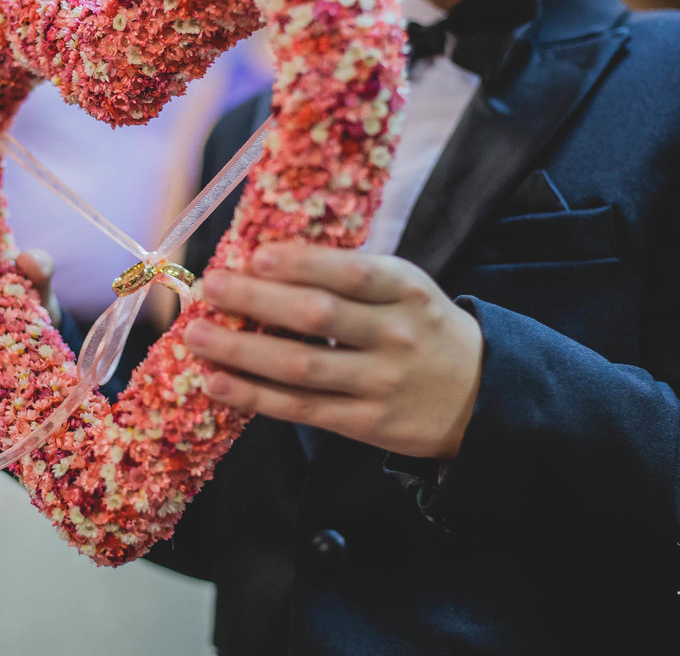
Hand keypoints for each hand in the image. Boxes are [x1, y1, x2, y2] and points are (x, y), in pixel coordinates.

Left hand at [182, 242, 483, 460]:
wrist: (482, 397)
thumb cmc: (424, 330)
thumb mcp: (406, 290)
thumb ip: (351, 277)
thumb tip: (265, 261)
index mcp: (407, 290)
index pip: (352, 272)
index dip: (302, 263)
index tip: (255, 255)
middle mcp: (396, 335)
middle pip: (318, 316)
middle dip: (256, 300)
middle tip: (209, 287)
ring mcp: (381, 383)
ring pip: (301, 366)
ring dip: (241, 350)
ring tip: (196, 337)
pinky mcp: (367, 424)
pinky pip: (301, 408)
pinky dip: (254, 395)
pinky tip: (218, 382)